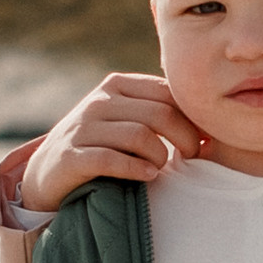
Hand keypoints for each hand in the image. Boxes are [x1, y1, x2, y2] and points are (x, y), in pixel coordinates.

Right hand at [20, 74, 202, 212]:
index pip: (169, 94)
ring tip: (162, 168)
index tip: (206, 140)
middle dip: (186, 139)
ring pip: (140, 136)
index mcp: (118, 86)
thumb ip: (161, 112)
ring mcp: (81, 127)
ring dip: (160, 157)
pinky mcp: (70, 156)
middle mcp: (98, 101)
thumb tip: (212, 122)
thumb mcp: (130, 120)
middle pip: (160, 114)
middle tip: (193, 158)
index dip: (194, 118)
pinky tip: (148, 176)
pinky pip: (111, 159)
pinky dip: (136, 169)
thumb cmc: (105, 146)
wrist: (50, 172)